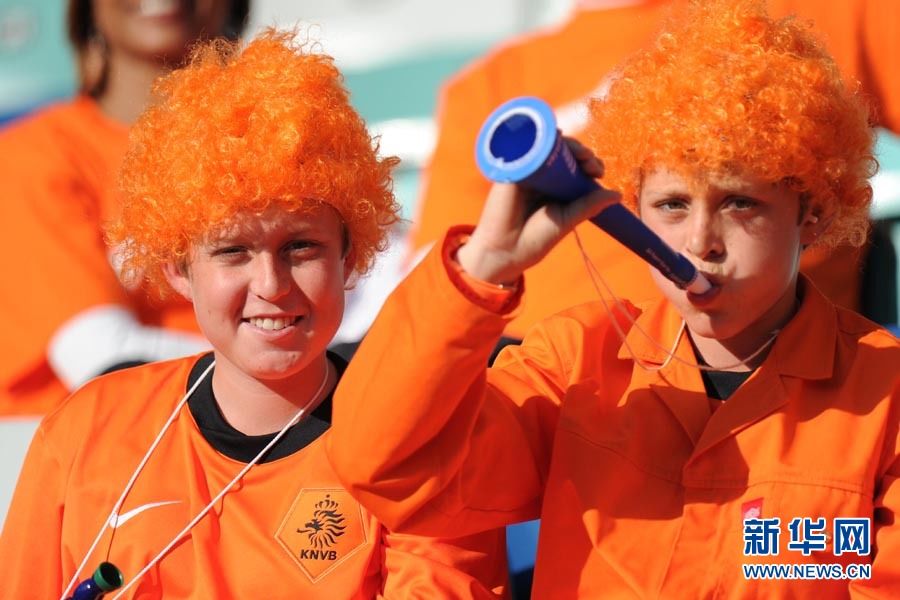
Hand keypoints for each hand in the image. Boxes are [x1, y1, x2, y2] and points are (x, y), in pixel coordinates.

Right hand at [457, 138, 620, 284]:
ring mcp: (526, 170)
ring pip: (547, 145)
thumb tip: (617, 194)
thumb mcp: (567, 221)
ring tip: (580, 153)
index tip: (598, 172)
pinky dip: (539, 136)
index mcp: (556, 187)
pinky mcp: (510, 168)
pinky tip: (553, 135)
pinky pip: (524, 146)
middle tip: (590, 163)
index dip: (590, 163)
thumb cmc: (534, 239)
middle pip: (564, 152)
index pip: (577, 166)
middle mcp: (542, 176)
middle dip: (582, 152)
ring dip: (566, 142)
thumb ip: (589, 206)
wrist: (504, 251)